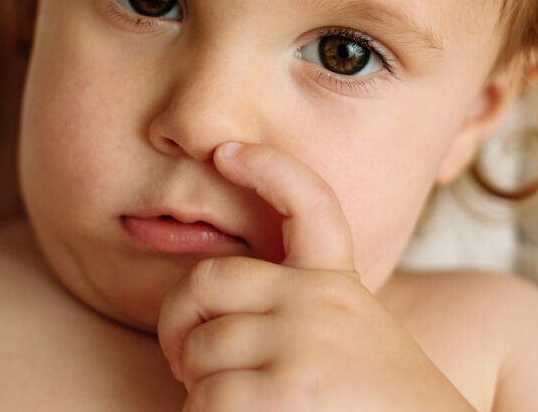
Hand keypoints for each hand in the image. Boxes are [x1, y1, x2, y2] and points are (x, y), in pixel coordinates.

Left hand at [158, 142, 474, 410]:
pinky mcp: (286, 393)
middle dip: (179, 320)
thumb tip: (218, 320)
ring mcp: (301, 344)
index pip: (309, 203)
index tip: (229, 152)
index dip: (268, 169)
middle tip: (184, 360)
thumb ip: (304, 318)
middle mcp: (318, 303)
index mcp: (338, 287)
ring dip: (199, 390)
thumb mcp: (357, 344)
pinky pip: (205, 400)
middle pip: (209, 281)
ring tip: (234, 411)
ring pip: (199, 351)